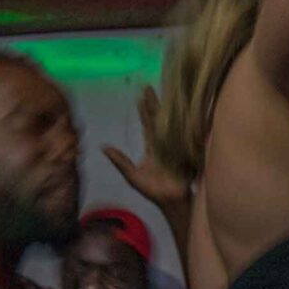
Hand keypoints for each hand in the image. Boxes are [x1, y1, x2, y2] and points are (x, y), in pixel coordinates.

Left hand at [101, 86, 191, 224]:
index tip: (140, 96)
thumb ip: (120, 161)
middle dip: (154, 103)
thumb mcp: (132, 176)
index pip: (147, 124)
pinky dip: (184, 124)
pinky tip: (183, 112)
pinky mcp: (185, 150)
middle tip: (149, 87)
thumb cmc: (152, 190)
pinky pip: (184, 134)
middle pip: (159, 119)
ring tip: (166, 94)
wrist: (170, 201)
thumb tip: (103, 146)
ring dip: (168, 109)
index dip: (144, 110)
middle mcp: (164, 142)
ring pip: (171, 123)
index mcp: (152, 146)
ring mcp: (176, 145)